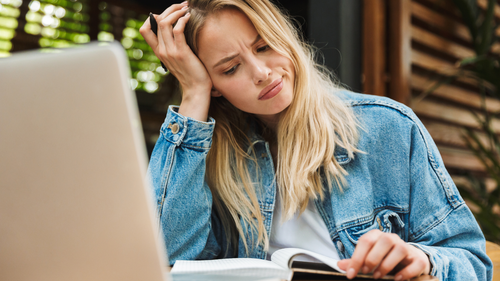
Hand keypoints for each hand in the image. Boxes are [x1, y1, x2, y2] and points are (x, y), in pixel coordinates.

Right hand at [140, 2, 211, 120]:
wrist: (196, 88)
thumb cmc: (190, 72)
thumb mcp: (177, 57)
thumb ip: (173, 45)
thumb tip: (175, 27)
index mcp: (159, 51)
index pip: (145, 30)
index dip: (153, 18)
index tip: (167, 13)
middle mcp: (162, 51)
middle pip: (157, 21)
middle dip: (169, 9)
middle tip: (181, 5)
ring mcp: (170, 51)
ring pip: (165, 23)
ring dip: (176, 11)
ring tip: (186, 8)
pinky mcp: (181, 52)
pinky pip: (178, 30)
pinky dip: (183, 20)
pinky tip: (189, 17)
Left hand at [337, 230, 430, 279]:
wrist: (409, 259)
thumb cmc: (385, 258)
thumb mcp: (369, 258)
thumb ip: (356, 262)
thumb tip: (339, 265)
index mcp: (377, 236)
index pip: (365, 241)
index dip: (356, 258)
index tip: (350, 274)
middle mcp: (392, 238)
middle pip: (383, 241)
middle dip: (372, 258)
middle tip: (366, 272)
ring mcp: (407, 247)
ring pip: (399, 249)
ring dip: (387, 265)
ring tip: (378, 276)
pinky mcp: (418, 259)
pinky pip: (415, 263)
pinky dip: (405, 272)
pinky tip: (397, 279)